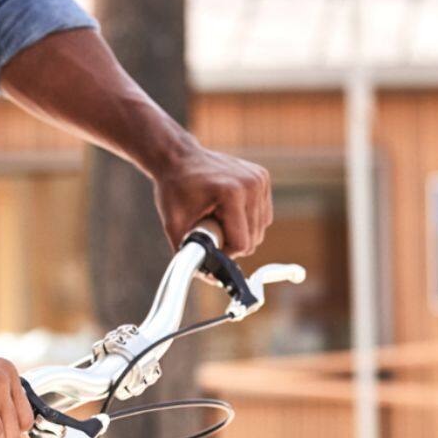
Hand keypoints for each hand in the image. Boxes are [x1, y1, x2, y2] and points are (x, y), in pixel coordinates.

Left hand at [151, 144, 272, 254]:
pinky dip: (248, 219)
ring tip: (217, 217)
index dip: (224, 252)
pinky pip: (263, 214)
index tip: (207, 244)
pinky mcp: (263, 177)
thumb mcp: (175, 226)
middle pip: (254, 239)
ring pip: (261, 228)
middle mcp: (252, 184)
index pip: (241, 244)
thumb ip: (191, 255)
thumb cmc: (174, 191)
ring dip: (241, 231)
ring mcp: (260, 179)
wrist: (178, 158)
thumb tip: (212, 280)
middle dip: (232, 242)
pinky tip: (228, 210)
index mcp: (232, 194)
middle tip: (209, 229)